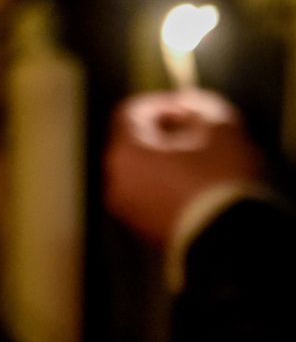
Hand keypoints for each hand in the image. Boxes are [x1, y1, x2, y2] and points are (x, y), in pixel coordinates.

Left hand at [104, 91, 263, 245]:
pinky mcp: (138, 226)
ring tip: (197, 161)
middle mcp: (113, 178)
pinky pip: (145, 193)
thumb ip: (199, 107)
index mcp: (125, 151)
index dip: (159, 103)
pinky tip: (193, 186)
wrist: (227, 238)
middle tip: (194, 132)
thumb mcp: (220, 129)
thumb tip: (188, 106)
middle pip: (131, 142)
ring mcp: (123, 206)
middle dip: (161, 132)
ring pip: (138, 170)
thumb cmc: (220, 179)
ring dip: (162, 160)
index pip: (130, 112)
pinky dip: (162, 183)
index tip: (186, 107)